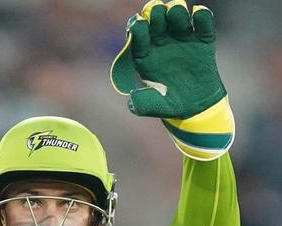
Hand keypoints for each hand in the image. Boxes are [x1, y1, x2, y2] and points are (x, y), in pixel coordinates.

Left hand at [110, 1, 232, 158]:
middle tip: (156, 10)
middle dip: (155, 15)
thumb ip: (142, 103)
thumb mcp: (154, 106)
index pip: (138, 38)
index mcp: (145, 55)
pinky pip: (203, 26)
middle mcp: (162, 43)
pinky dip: (202, 17)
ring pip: (177, 19)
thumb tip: (133, 98)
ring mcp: (182, 39)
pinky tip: (199, 12)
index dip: (137, 30)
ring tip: (175, 9)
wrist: (194, 105)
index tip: (137, 23)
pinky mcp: (203, 41)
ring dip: (176, 12)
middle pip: (156, 23)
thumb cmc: (168, 102)